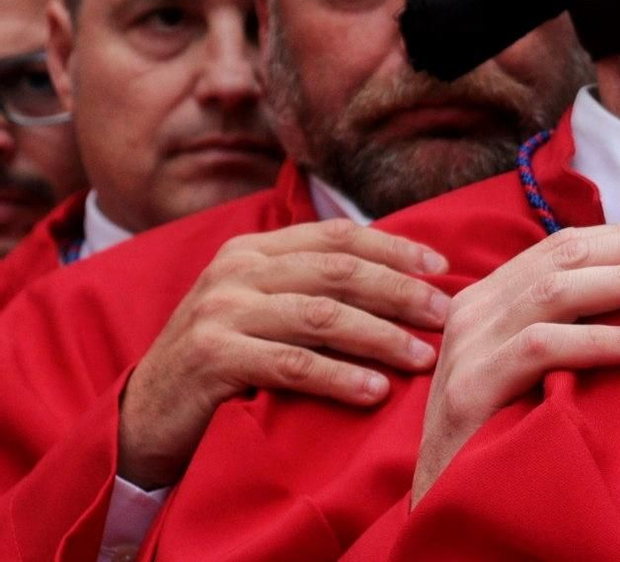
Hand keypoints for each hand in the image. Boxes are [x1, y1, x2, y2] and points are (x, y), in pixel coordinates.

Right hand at [118, 219, 450, 488]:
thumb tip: (408, 280)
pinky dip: (340, 377)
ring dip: (381, 337)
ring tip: (422, 357)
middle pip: (339, 272)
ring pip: (322, 316)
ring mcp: (222, 311)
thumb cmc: (223, 359)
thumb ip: (314, 286)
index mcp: (255, 249)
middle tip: (445, 316)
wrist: (143, 414)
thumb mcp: (263, 307)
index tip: (442, 267)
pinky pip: (292, 365)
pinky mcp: (212, 357)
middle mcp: (237, 269)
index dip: (395, 247)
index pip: (339, 236)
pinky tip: (375, 391)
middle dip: (401, 292)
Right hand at [411, 222, 619, 504]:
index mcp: (493, 297)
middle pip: (567, 254)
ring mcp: (469, 347)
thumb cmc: (501, 433)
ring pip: (555, 290)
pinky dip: (594, 342)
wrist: (444, 500)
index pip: (567, 245)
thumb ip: (571, 326)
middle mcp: (476, 310)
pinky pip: (539, 348)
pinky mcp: (470, 389)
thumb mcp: (534, 368)